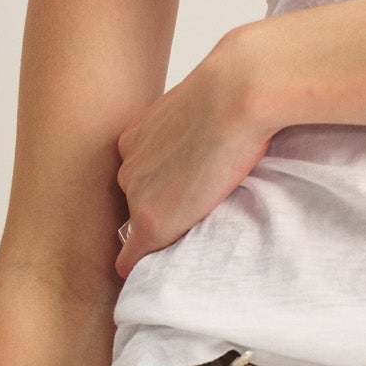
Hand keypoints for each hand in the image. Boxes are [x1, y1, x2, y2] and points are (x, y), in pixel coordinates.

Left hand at [115, 27, 275, 279]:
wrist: (238, 91)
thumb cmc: (235, 88)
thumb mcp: (202, 102)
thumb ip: (193, 125)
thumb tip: (216, 126)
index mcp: (135, 138)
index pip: (142, 176)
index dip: (165, 186)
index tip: (185, 188)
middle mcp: (126, 166)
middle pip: (136, 201)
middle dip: (159, 207)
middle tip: (195, 206)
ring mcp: (135, 194)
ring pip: (139, 227)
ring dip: (160, 231)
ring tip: (193, 228)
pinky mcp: (149, 221)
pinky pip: (132, 257)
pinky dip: (138, 268)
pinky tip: (148, 277)